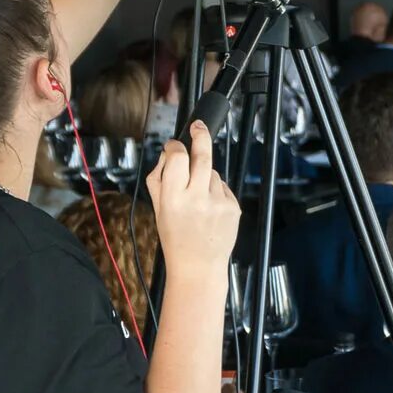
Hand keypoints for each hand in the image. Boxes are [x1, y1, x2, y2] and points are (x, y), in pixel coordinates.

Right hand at [146, 121, 240, 277]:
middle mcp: (196, 198)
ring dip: (205, 177)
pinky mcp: (233, 207)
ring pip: (213, 173)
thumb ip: (158, 180)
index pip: (176, 158)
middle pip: (202, 156)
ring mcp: (218, 202)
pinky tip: (210, 209)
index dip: (175, 146)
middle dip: (201, 136)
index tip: (174, 144)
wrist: (198, 266)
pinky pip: (223, 187)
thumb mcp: (158, 210)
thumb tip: (167, 154)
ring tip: (198, 200)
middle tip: (198, 126)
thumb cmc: (176, 238)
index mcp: (173, 198)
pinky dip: (216, 191)